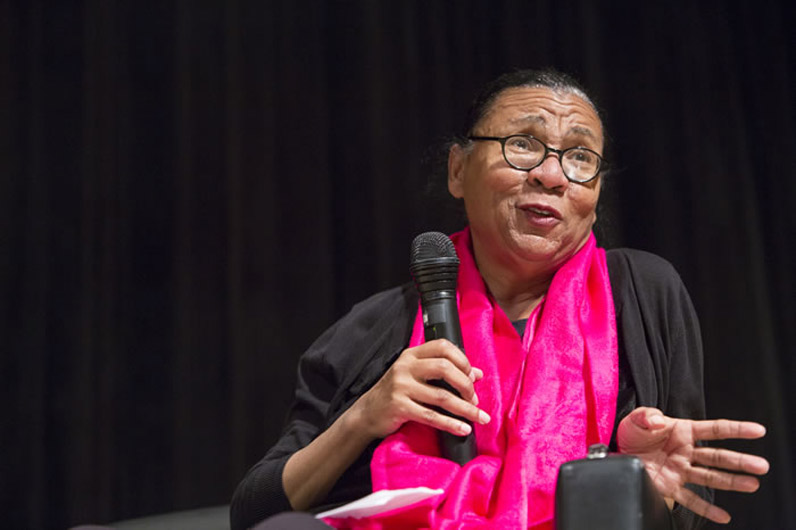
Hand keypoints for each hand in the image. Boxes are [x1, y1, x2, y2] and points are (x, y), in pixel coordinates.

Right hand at [349, 339, 490, 440]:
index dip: (463, 360)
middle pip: (445, 368)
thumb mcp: (417, 376)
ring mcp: (401, 386)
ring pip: (441, 396)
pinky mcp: (399, 407)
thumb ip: (445, 372)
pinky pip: (431, 416)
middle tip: (474, 399)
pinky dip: (451, 424)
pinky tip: (463, 429)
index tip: (473, 377)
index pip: (443, 347)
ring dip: (465, 409)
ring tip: (479, 417)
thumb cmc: (397, 392)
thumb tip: (477, 374)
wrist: (367, 413)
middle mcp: (406, 367)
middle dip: (466, 385)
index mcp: (412, 355)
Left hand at [617, 407, 769, 523]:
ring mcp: (680, 470)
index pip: (714, 430)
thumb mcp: (637, 419)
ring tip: (751, 485)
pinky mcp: (670, 486)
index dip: (736, 429)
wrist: (617, 450)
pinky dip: (706, 510)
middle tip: (761, 466)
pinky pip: (690, 499)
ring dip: (731, 482)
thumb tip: (656, 420)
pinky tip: (722, 517)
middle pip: (718, 456)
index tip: (758, 431)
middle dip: (740, 461)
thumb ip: (646, 416)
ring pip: (710, 477)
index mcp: (683, 431)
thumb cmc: (633, 432)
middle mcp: (686, 452)